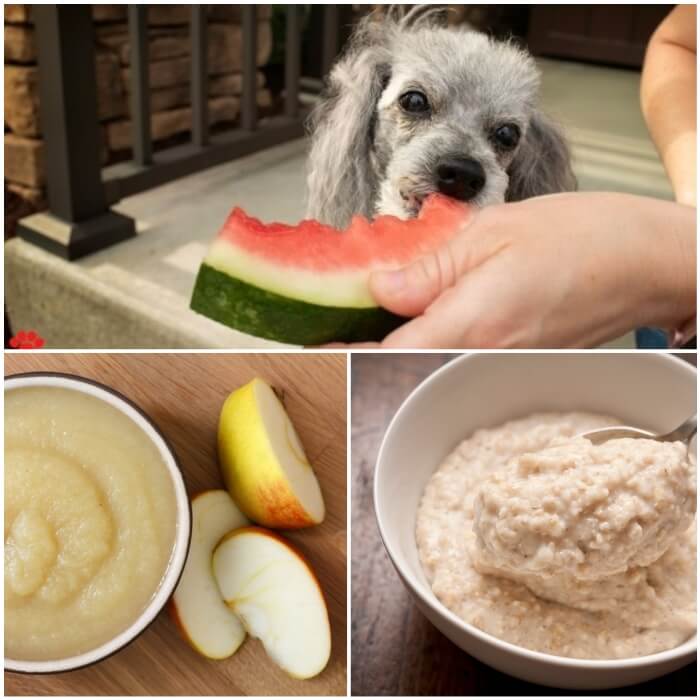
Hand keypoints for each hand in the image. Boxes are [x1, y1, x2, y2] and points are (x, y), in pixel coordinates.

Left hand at [360, 193, 694, 347]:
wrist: (643, 263)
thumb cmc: (582, 238)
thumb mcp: (492, 233)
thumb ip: (428, 267)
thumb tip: (378, 289)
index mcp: (469, 322)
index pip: (382, 356)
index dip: (340, 355)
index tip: (312, 346)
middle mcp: (481, 356)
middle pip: (399, 364)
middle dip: (363, 345)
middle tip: (339, 319)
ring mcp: (499, 366)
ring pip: (427, 362)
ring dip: (395, 342)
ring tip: (374, 313)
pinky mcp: (513, 362)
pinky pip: (456, 356)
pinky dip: (429, 340)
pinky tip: (424, 313)